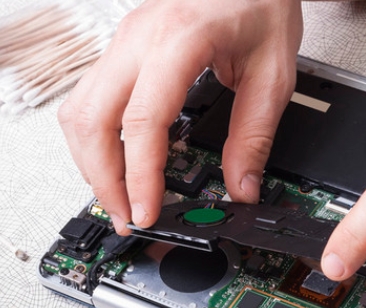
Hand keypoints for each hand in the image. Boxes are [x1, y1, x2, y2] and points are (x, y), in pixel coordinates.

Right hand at [58, 0, 302, 234]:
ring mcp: (124, 40)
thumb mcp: (273, 74)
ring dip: (92, 160)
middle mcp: (139, 37)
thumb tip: (242, 186)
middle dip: (103, 178)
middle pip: (91, 119)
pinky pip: (91, 97)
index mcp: (179, 40)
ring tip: (120, 196)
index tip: (147, 211)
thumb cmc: (262, 3)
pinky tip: (117, 159)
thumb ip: (255, 135)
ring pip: (80, 109)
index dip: (140, 175)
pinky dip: (97, 137)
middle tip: (128, 215)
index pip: (142, 120)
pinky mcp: (124, 47)